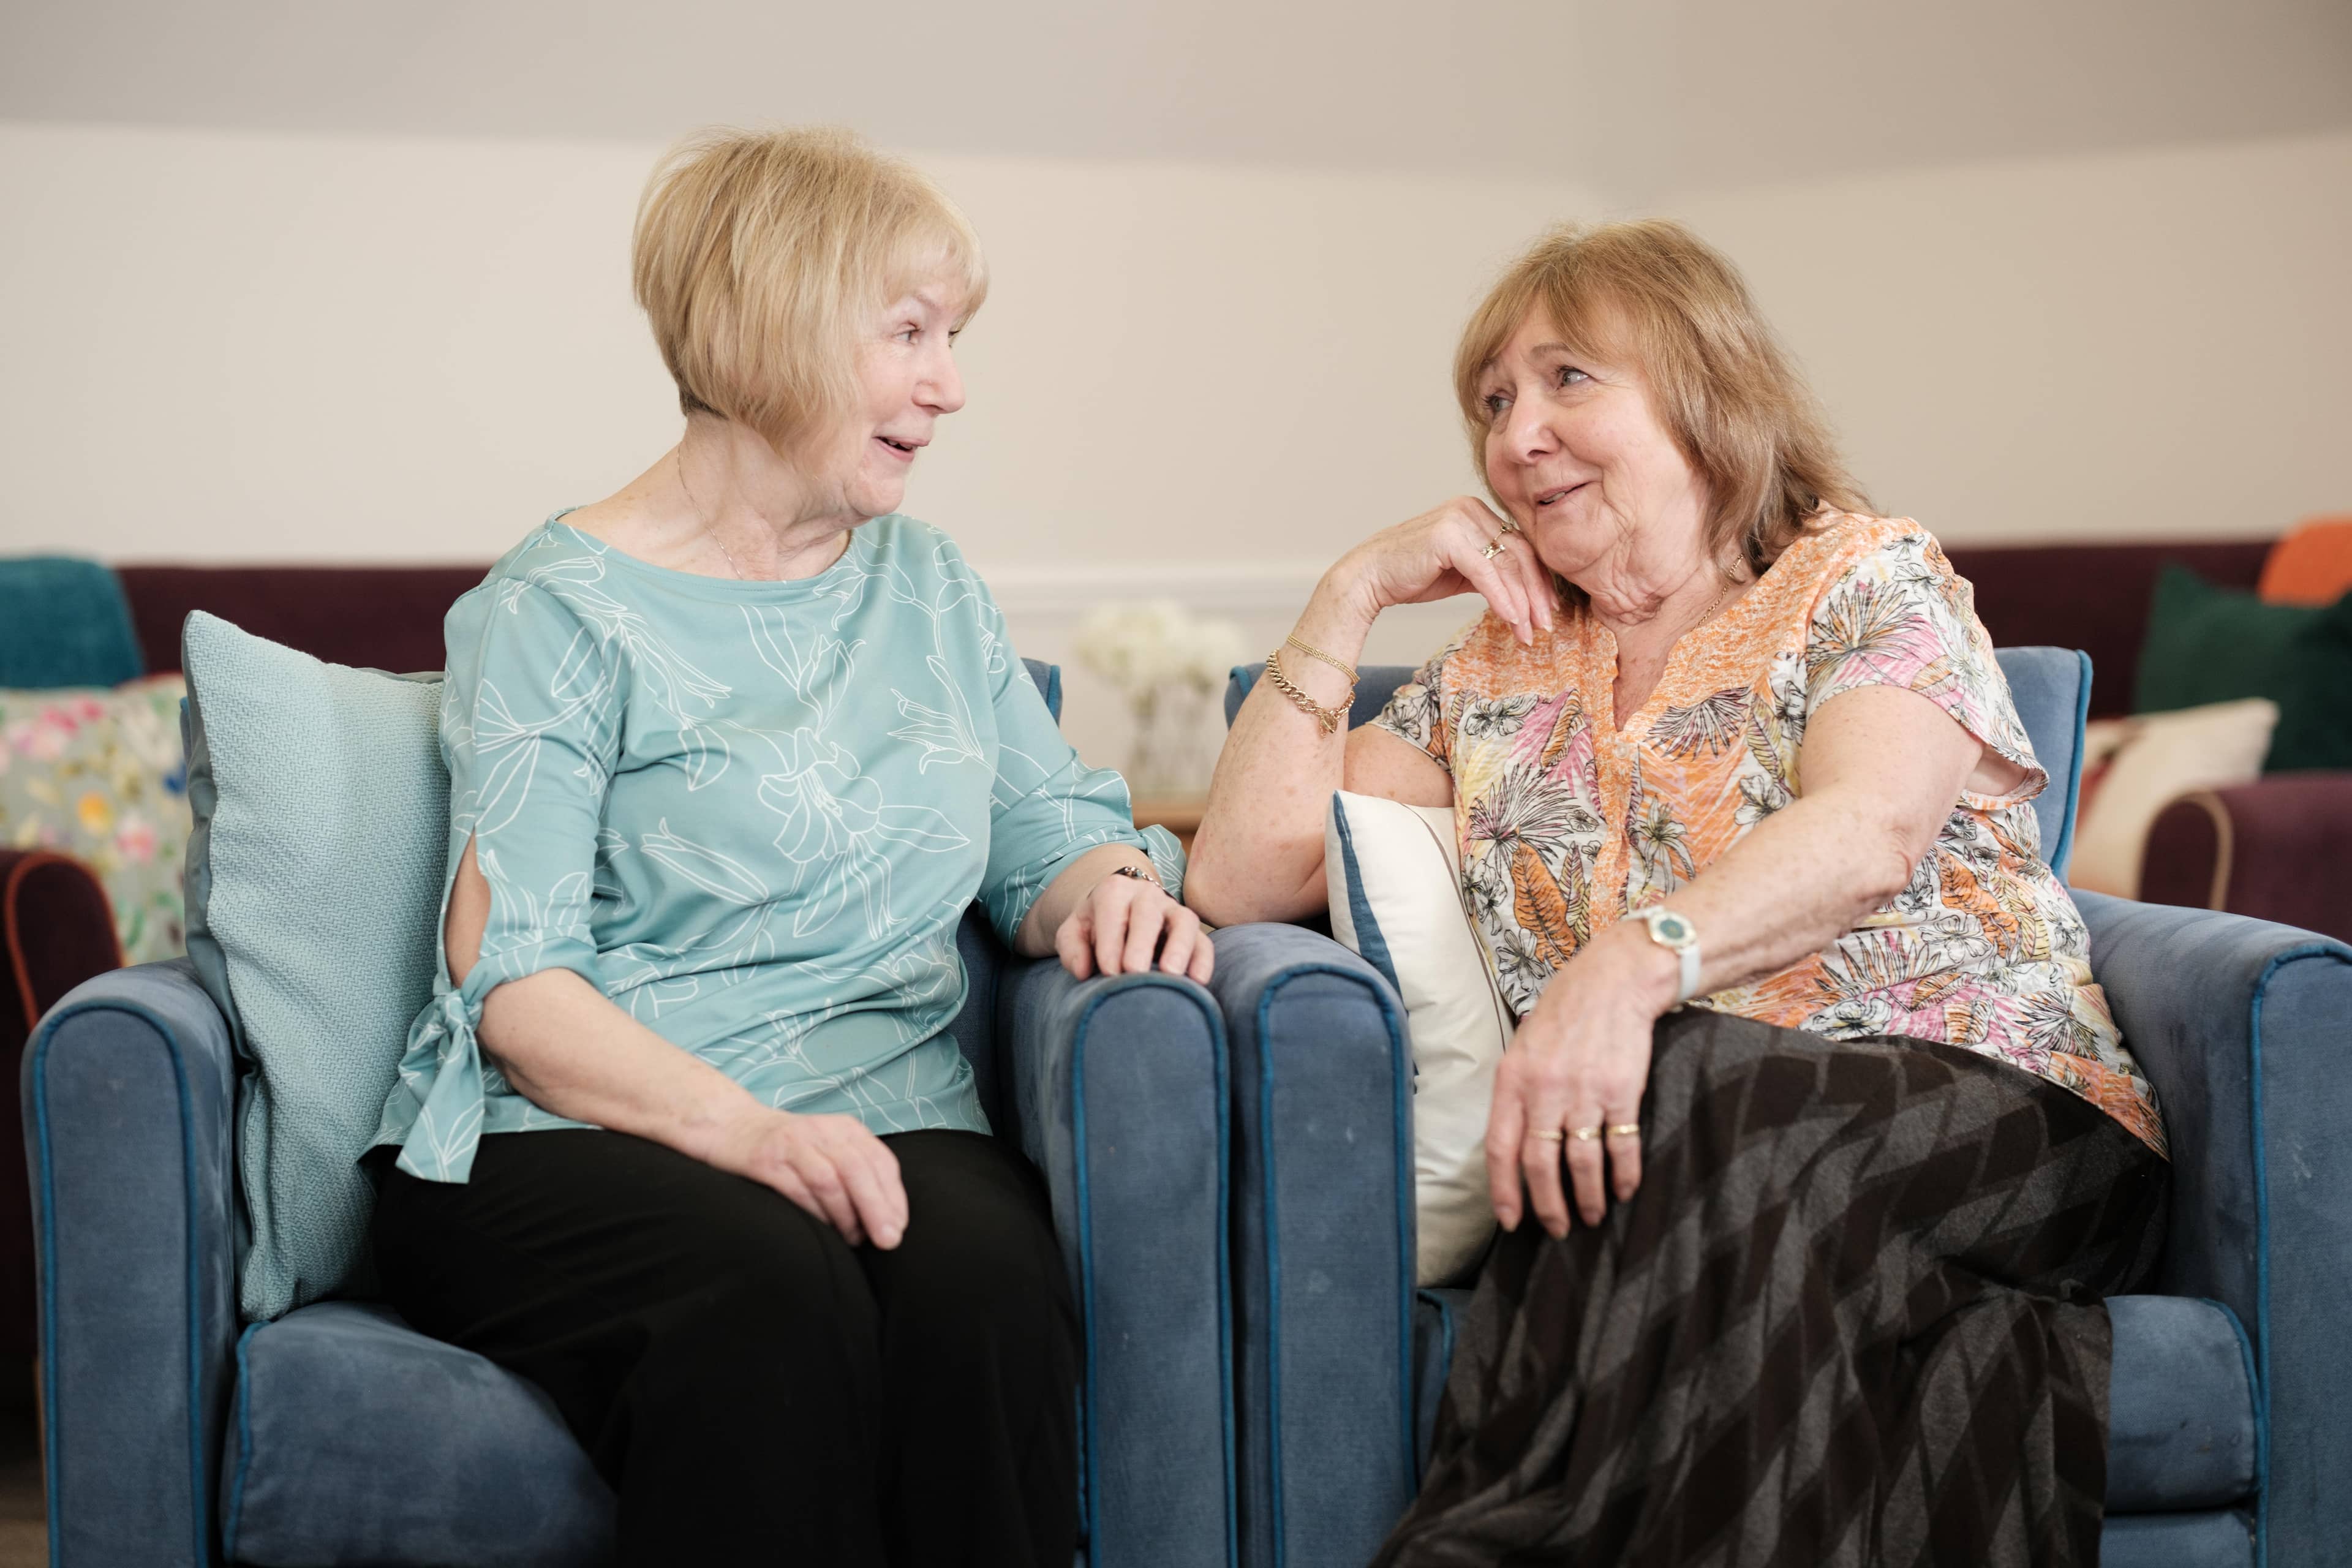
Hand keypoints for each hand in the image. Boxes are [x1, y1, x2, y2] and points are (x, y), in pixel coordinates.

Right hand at [710, 1106, 908, 1249]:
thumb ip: (857, 1173)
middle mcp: (822, 1131)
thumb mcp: (830, 1149)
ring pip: (830, 1180)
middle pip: (859, 1170)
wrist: (731, 1127)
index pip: (881, 1161)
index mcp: (845, 1129)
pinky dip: (815, 1213)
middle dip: (878, 1208)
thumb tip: (888, 1219)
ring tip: (853, 1239)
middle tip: (888, 1241)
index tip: (899, 1227)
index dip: (894, 1196)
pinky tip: (824, 1230)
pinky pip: (797, 1189)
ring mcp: (793, 1144)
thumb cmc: (790, 1149)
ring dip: (846, 1215)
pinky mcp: (766, 1160)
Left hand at [1055, 867, 1214, 984]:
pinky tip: (1198, 981)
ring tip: (1171, 974)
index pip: (1112, 910)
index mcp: (1115, 891)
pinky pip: (1204, 942)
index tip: (1108, 972)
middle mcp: (1147, 896)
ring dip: (1179, 947)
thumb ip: (1071, 947)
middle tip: (1134, 971)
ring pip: (1184, 921)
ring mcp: (1174, 911)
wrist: (1121, 915)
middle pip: (1148, 913)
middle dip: (1141, 942)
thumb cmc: (1096, 928)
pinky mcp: (1193, 932)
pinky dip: (1203, 960)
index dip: (1111, 941)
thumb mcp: (1074, 932)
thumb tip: (1083, 971)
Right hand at [1325, 496, 1557, 647]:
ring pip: (1506, 564)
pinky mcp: (1449, 537)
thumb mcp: (1460, 571)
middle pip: (1519, 553)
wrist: (1368, 577)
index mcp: (1476, 512)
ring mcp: (1459, 519)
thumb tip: (1524, 593)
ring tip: (1529, 632)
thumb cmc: (1411, 575)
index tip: (1548, 609)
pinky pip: (1486, 572)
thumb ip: (1490, 571)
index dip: (1537, 580)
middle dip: (1535, 594)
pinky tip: (1512, 619)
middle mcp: (1471, 508)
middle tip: (1546, 625)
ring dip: (1522, 602)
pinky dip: (1502, 598)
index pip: (1520, 546)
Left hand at [1484, 930, 1673, 1234]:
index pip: (1500, 1147)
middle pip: (1540, 1164)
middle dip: (1547, 1205)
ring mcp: (1585, 1093)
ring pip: (1581, 1163)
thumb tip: (1514, 1143)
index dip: (1504, 1189)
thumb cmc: (1566, 1013)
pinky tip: (1625, 1190)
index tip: (1510, 1221)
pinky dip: (1623, 1175)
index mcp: (1513, 1079)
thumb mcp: (1524, 1046)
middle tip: (1557, 1229)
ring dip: (1588, 1198)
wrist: (1615, 980)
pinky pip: (1621, 1147)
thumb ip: (1517, 1092)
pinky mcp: (1623, 1094)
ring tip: (1592, 1216)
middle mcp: (1545, 1090)